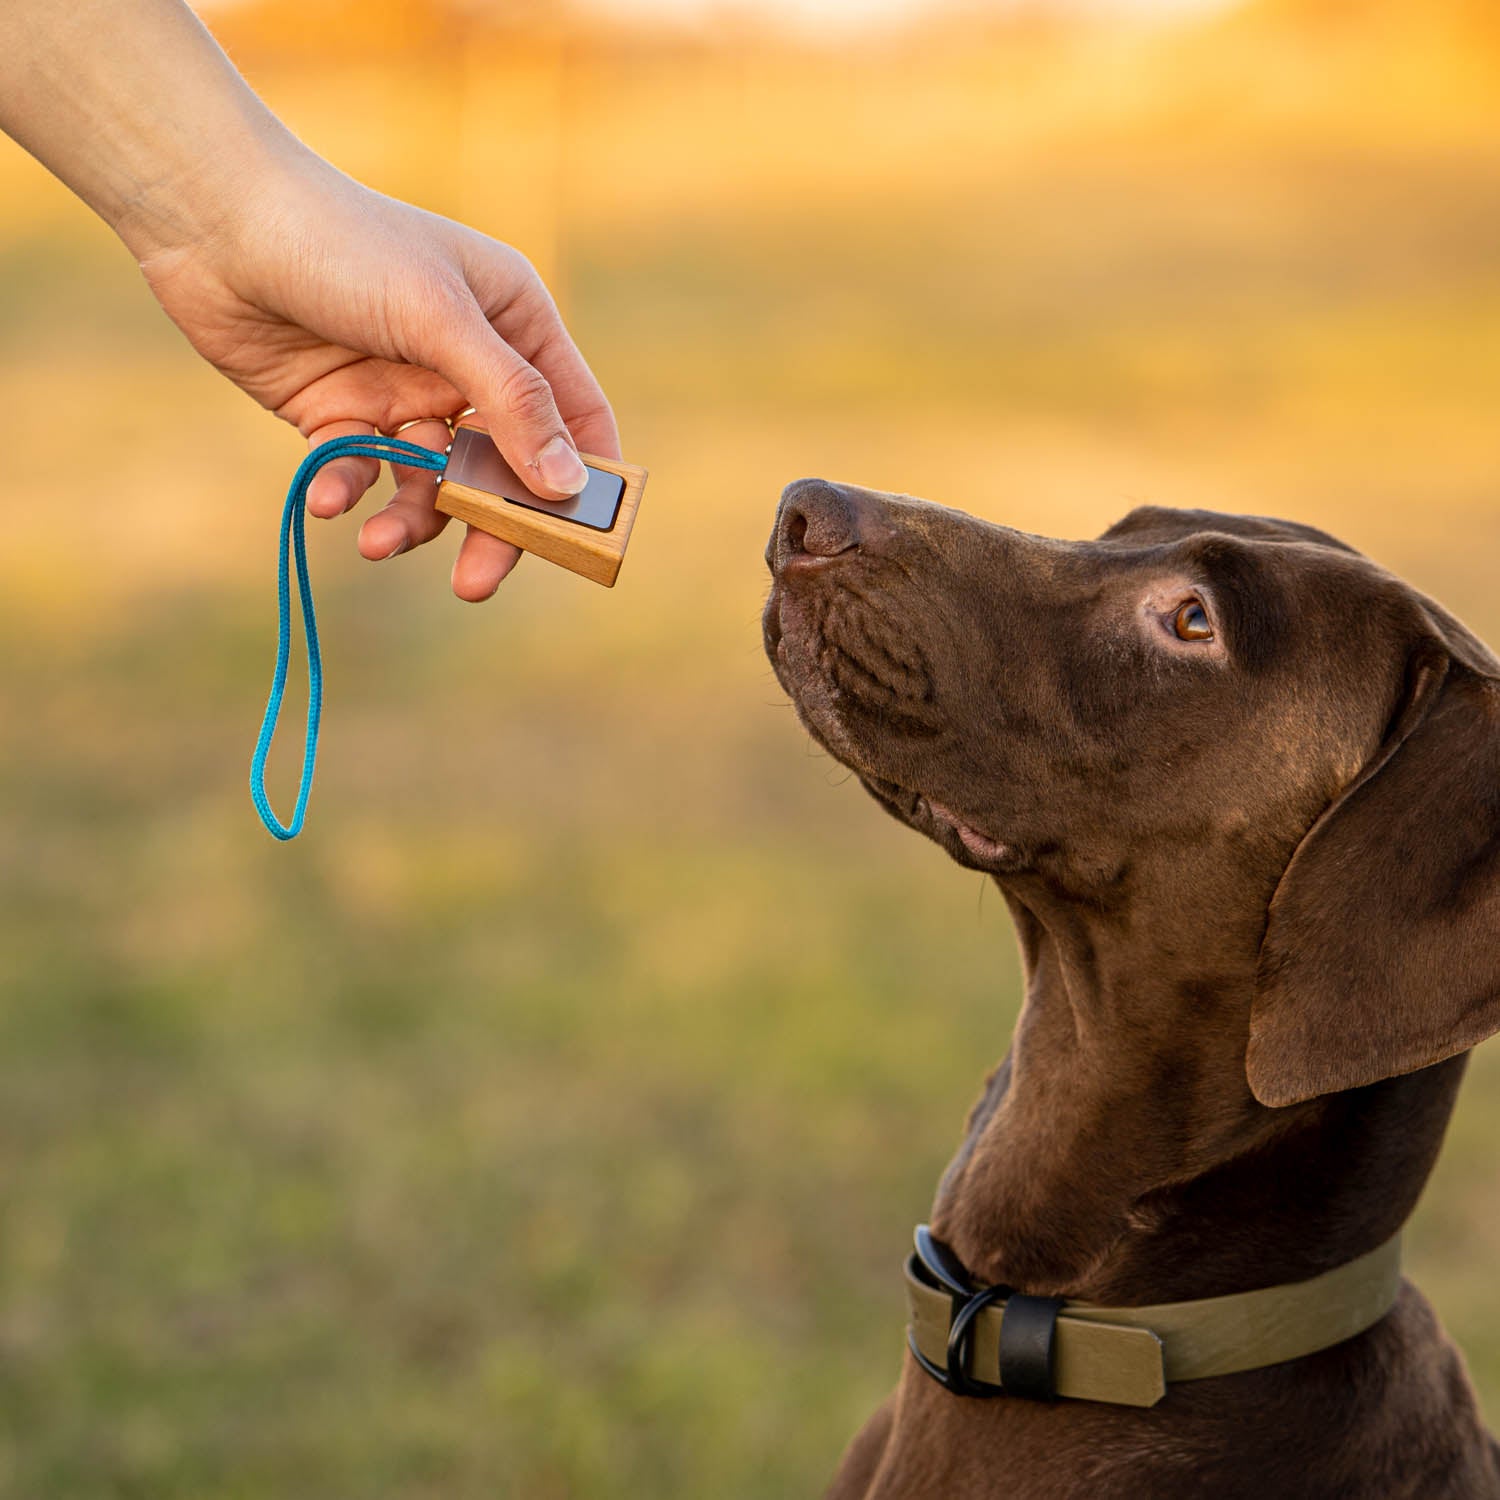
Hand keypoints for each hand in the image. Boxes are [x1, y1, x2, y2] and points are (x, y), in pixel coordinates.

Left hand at [136, 158, 619, 600]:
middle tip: (474, 582)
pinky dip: (348, 488)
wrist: (212, 219)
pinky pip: (363, 470)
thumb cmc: (341, 242)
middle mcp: (468, 362)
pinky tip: (326, 496)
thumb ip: (511, 402)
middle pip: (504, 468)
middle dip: (489, 526)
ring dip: (409, 518)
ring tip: (377, 544)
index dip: (583, 477)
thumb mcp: (441, 319)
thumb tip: (568, 485)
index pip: (575, 415)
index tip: (581, 541)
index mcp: (515, 323)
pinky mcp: (344, 413)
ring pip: (431, 482)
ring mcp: (405, 391)